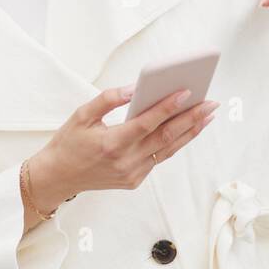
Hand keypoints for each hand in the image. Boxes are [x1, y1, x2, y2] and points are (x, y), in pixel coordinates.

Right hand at [28, 86, 218, 203]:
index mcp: (112, 143)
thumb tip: (135, 88)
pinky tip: (186, 129)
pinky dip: (174, 143)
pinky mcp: (135, 180)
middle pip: (167, 137)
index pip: (148, 123)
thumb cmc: (69, 143)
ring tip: (207, 115)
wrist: (58, 177)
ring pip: (168, 150)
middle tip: (211, 103)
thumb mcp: (81, 114)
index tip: (187, 92)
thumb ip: (108, 99)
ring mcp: (132, 173)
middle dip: (192, 118)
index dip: (169, 107)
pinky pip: (159, 158)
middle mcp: (126, 161)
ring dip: (190, 131)